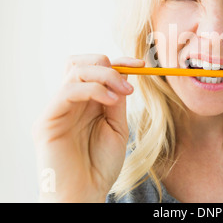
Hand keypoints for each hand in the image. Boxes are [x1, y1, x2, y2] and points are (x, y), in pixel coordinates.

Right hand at [32, 54, 143, 201]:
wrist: (85, 194)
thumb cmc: (100, 165)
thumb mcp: (116, 127)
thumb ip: (116, 102)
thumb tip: (123, 76)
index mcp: (85, 103)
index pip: (95, 69)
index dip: (118, 62)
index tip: (140, 64)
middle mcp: (70, 102)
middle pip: (81, 63)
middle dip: (108, 65)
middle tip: (129, 82)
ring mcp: (58, 109)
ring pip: (75, 71)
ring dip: (104, 75)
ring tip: (123, 92)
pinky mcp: (48, 120)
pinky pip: (67, 91)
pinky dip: (93, 89)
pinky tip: (110, 100)